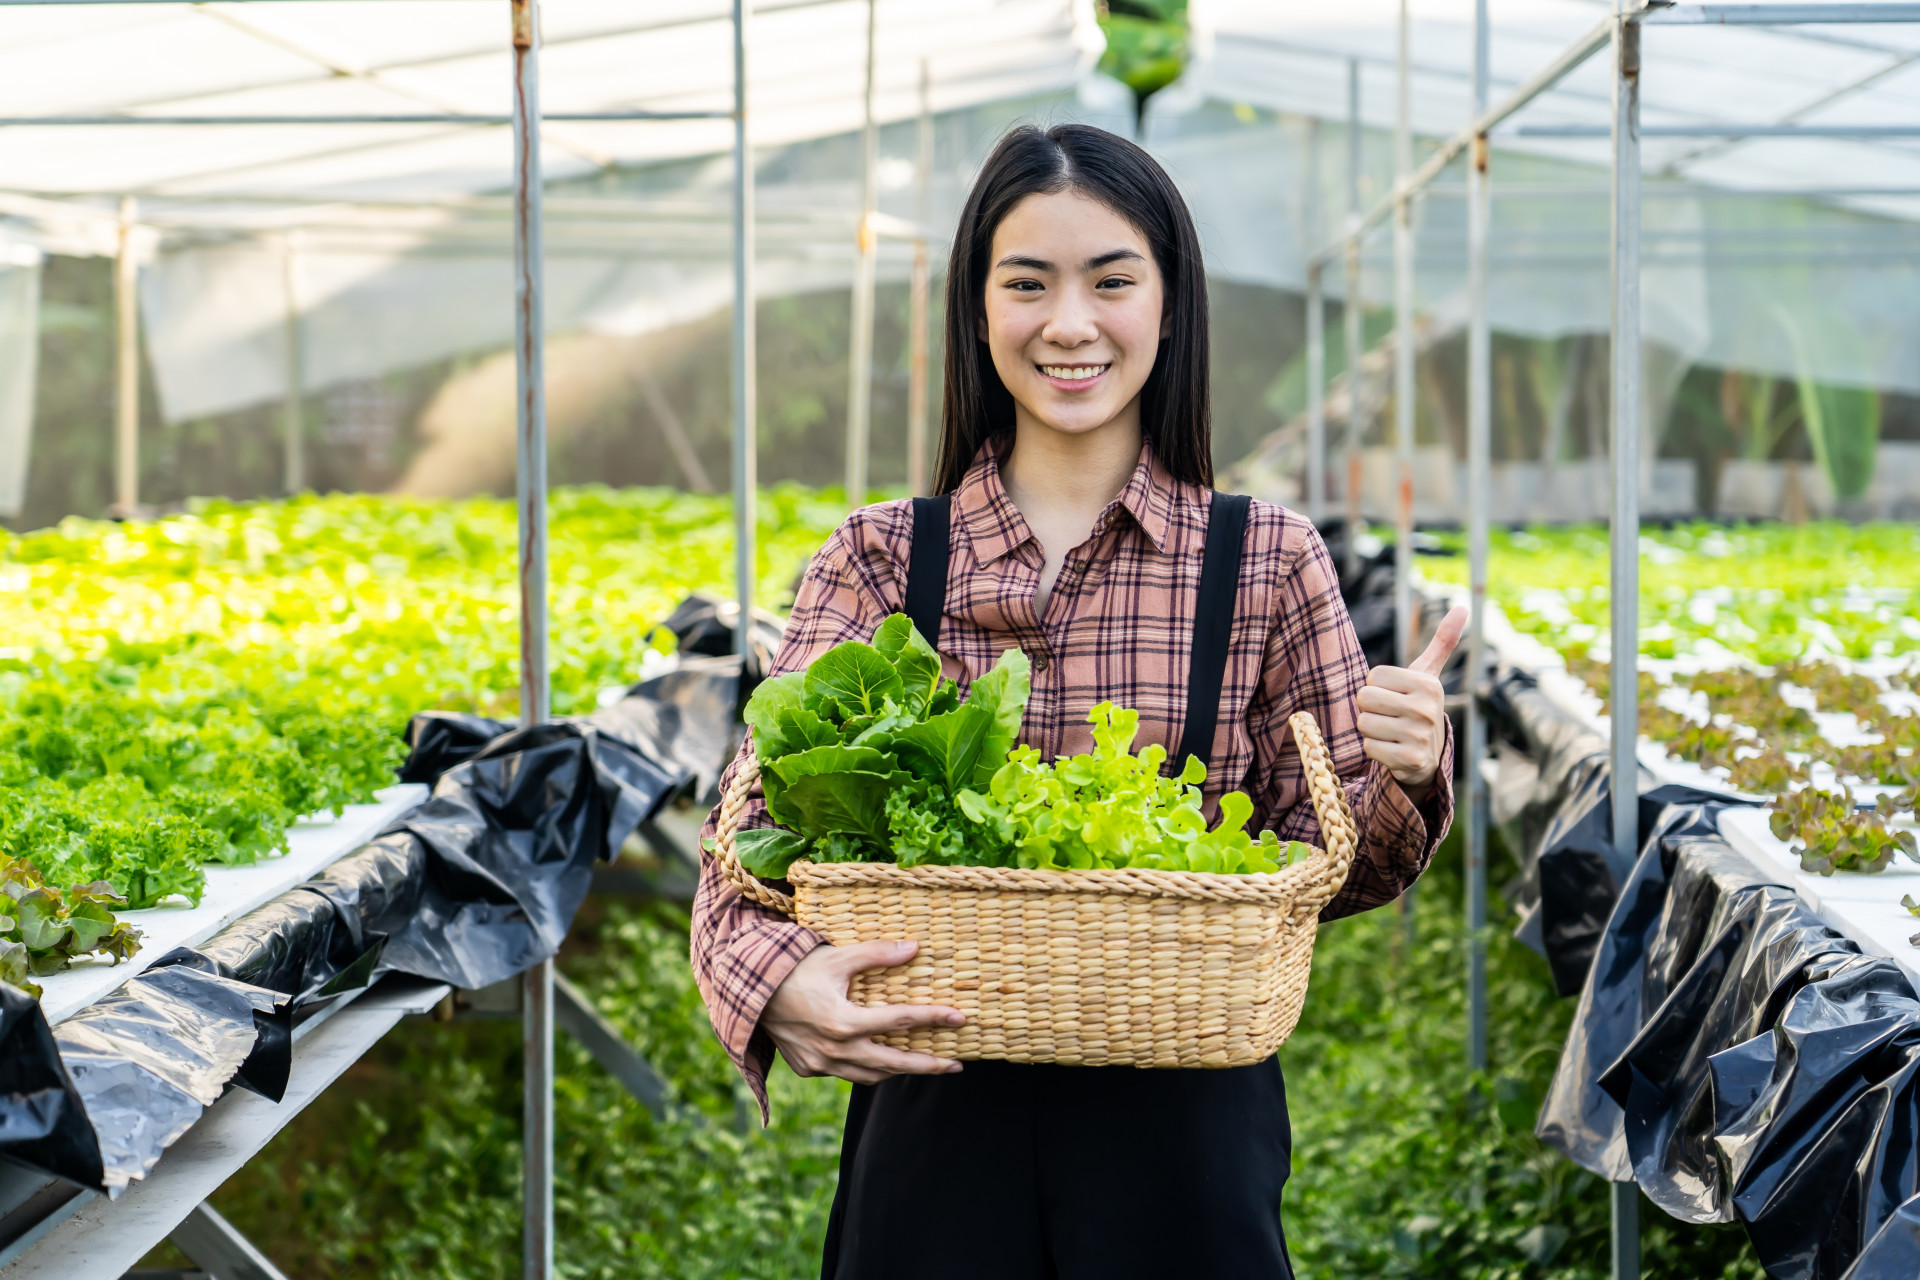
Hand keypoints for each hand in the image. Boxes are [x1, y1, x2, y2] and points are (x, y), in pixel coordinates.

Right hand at [761, 939, 965, 1084]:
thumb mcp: (836, 957)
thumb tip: (915, 948)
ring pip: (869, 1076)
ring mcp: (820, 1064)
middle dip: (928, 1066)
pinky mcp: (808, 1069)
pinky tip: (880, 1061)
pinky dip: (867, 1070)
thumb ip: (876, 954)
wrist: (748, 992)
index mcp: (843, 1022)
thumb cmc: (795, 970)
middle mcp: (834, 1050)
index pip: (900, 1020)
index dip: (933, 1018)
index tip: (960, 1018)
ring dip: (898, 1072)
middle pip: (893, 1063)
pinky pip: (846, 1074)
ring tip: (924, 1066)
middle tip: (956, 1065)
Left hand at [1358, 604, 1465, 803]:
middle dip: (1370, 708)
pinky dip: (1375, 750)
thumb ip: (1442, 642)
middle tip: (1389, 715)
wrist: (1428, 757)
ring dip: (1371, 730)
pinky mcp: (1410, 760)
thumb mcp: (1429, 675)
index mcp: (1428, 685)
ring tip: (1390, 732)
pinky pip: (1369, 747)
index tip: (1393, 696)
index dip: (1376, 687)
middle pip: (1364, 698)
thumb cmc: (1418, 707)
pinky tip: (1392, 749)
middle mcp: (1427, 709)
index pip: (1372, 676)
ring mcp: (1419, 736)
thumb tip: (1463, 607)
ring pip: (1364, 723)